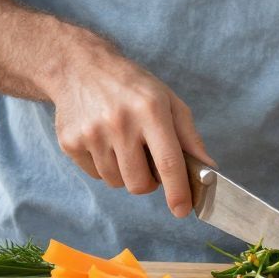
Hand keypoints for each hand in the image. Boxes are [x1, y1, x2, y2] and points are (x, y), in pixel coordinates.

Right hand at [48, 44, 212, 217]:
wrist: (80, 67)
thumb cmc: (132, 86)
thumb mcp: (168, 100)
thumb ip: (189, 137)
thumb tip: (208, 170)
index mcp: (150, 110)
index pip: (168, 162)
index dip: (178, 191)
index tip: (182, 210)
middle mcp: (120, 123)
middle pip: (139, 183)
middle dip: (148, 183)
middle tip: (148, 163)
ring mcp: (91, 134)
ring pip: (116, 182)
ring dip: (125, 173)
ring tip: (123, 145)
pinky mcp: (70, 142)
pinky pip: (95, 175)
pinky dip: (104, 166)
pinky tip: (103, 141)